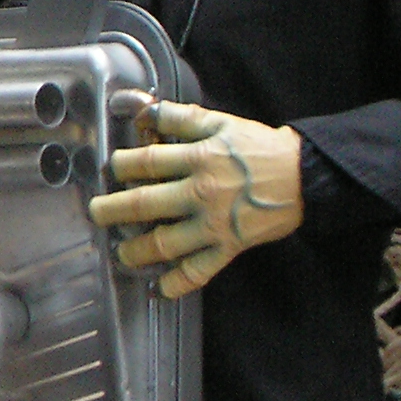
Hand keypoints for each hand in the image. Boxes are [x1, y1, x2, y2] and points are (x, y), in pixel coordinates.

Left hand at [86, 101, 301, 297]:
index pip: (146, 162)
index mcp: (198, 158)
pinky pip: (199, 272)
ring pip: (165, 243)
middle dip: (112, 210)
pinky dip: (177, 284)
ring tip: (122, 252)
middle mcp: (201, 193)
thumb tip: (146, 111)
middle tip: (96, 213)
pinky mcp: (229, 248)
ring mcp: (214, 224)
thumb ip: (181, 117)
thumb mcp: (221, 122)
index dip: (122, 165)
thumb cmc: (259, 148)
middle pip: (144, 204)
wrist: (304, 176)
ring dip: (136, 251)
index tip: (113, 168)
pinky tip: (159, 289)